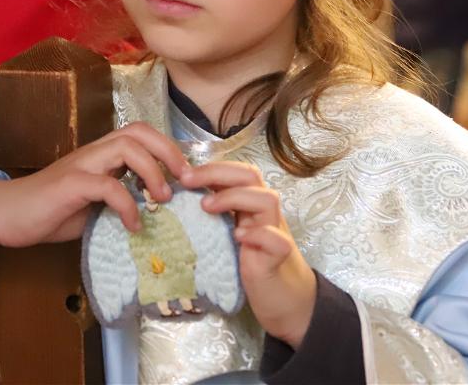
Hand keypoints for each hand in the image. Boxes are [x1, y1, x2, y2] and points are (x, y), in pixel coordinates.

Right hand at [0, 122, 190, 246]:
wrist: (7, 215)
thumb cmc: (52, 211)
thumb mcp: (94, 205)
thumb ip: (121, 199)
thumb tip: (157, 210)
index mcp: (101, 154)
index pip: (140, 133)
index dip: (168, 147)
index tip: (185, 176)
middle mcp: (93, 152)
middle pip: (138, 131)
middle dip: (168, 152)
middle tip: (184, 180)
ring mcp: (81, 165)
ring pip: (126, 148)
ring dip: (152, 172)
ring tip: (161, 199)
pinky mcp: (70, 184)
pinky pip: (107, 186)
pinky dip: (127, 205)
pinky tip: (133, 225)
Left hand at [181, 162, 315, 348]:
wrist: (284, 299)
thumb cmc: (252, 263)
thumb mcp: (230, 234)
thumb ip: (217, 214)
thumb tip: (183, 195)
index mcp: (251, 204)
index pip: (238, 172)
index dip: (212, 167)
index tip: (183, 174)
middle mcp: (265, 213)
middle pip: (251, 176)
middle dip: (218, 173)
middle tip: (188, 181)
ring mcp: (276, 232)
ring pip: (267, 200)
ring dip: (235, 197)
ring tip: (206, 207)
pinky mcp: (280, 256)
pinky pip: (276, 239)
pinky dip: (258, 234)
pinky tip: (238, 237)